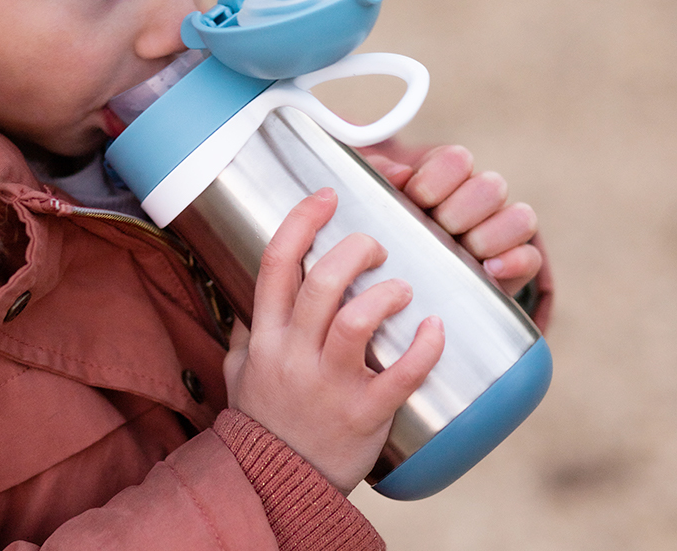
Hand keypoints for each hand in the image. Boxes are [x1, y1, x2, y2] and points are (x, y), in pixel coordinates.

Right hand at [224, 188, 444, 495]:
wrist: (277, 482)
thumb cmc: (264, 418)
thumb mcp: (241, 369)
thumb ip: (249, 329)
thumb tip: (256, 293)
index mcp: (267, 336)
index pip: (277, 263)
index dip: (303, 220)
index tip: (328, 195)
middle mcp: (295, 354)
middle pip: (322, 283)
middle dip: (355, 250)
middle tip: (376, 245)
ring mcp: (329, 385)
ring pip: (356, 321)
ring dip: (386, 294)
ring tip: (403, 288)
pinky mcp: (364, 414)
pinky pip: (399, 376)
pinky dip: (424, 348)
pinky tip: (436, 327)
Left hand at [364, 144, 540, 296]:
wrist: (401, 270)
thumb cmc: (389, 226)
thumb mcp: (374, 198)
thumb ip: (378, 176)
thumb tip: (399, 174)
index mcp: (447, 176)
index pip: (458, 160)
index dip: (435, 179)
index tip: (415, 198)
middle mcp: (479, 199)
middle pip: (492, 187)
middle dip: (459, 212)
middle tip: (437, 229)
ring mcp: (499, 231)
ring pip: (520, 218)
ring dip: (487, 236)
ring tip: (461, 252)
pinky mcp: (513, 266)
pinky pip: (530, 257)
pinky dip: (513, 263)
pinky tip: (488, 270)